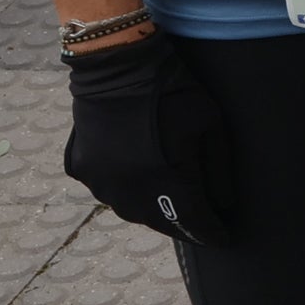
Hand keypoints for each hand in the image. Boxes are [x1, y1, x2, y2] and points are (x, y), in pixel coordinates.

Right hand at [62, 28, 232, 243]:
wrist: (117, 64)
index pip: (192, 221)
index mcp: (161, 181)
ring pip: (130, 210)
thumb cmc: (173, 90)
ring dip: (152, 210)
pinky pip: (106, 190)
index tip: (225, 239)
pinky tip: (138, 180)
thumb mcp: (210, 123)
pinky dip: (124, 189)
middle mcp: (125, 191)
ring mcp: (98, 181)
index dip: (211, 233)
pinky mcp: (78, 169)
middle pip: (160, 221)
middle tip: (201, 223)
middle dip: (182, 224)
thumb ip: (219, 168)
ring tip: (172, 205)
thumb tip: (224, 204)